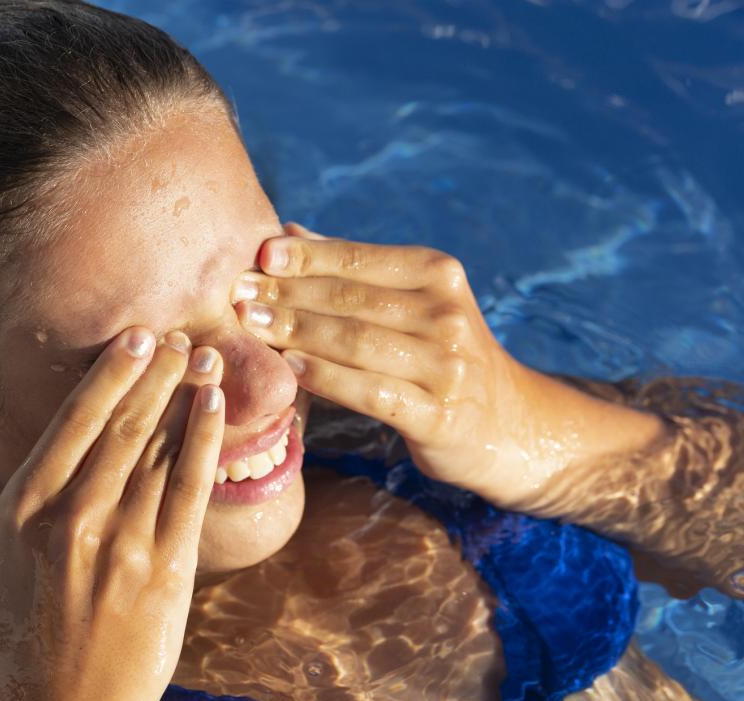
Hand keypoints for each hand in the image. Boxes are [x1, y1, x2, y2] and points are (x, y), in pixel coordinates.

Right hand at [0, 328, 224, 700]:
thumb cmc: (6, 650)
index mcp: (23, 513)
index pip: (71, 424)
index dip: (106, 376)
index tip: (130, 338)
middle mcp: (75, 518)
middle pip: (122, 426)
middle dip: (151, 372)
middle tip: (172, 332)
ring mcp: (126, 542)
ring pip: (159, 449)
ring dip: (182, 394)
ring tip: (200, 353)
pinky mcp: (168, 569)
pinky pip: (192, 490)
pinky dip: (205, 442)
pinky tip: (214, 406)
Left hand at [233, 223, 549, 507]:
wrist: (506, 424)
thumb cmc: (438, 354)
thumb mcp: (411, 303)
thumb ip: (353, 270)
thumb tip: (289, 232)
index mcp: (439, 274)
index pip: (360, 259)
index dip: (307, 256)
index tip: (259, 253)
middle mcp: (447, 313)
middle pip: (350, 299)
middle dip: (288, 293)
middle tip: (238, 291)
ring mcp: (445, 365)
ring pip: (355, 341)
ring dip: (297, 332)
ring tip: (250, 326)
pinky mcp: (437, 415)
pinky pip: (370, 392)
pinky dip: (327, 378)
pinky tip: (291, 368)